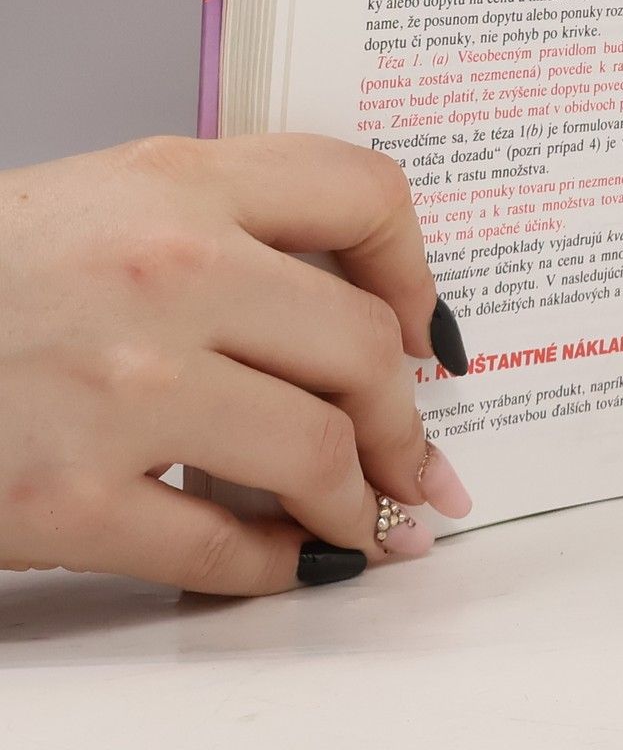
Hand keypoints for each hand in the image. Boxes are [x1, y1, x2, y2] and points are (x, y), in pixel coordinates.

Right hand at [0, 134, 471, 594]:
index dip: (419, 271)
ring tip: (374, 523)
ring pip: (315, 453)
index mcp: (177, 181)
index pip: (363, 194)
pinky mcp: (66, 497)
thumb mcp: (104, 200)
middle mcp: (166, 270)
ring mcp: (121, 387)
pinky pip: (223, 547)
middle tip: (419, 460)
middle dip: (406, 420)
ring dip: (361, 504)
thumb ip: (230, 231)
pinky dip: (277, 567)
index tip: (428, 333)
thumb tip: (359, 318)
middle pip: (361, 345)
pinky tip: (291, 563)